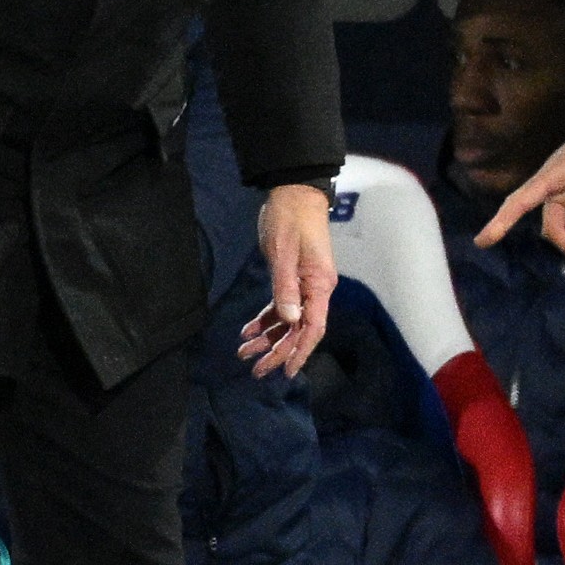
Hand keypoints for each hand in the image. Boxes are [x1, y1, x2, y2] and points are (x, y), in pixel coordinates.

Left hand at [238, 183, 337, 379]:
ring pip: (289, 320)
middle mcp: (316, 289)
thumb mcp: (283, 254)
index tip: (286, 371)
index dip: (300, 351)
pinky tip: (248, 331)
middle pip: (299, 329)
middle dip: (278, 351)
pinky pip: (282, 306)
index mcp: (319, 284)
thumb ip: (286, 287)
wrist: (294, 193)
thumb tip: (289, 320)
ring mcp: (306, 284)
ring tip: (245, 354)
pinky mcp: (294, 278)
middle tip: (256, 370)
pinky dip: (266, 319)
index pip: (313, 327)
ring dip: (269, 338)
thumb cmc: (290, 220)